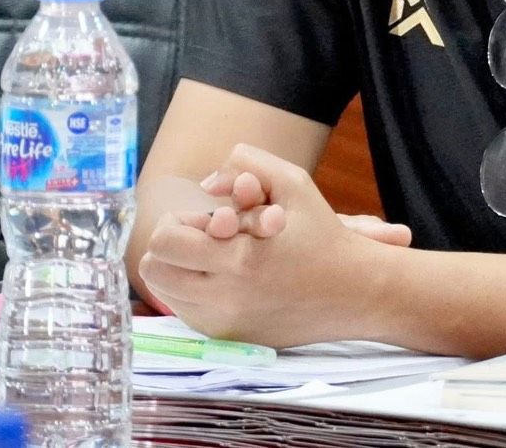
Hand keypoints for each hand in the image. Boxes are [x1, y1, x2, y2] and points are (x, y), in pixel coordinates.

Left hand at [139, 144, 391, 345]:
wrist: (351, 292)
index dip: (180, 220)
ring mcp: (222, 324)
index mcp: (239, 258)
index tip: (209, 217)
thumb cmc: (322, 233)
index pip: (165, 241)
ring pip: (164, 293)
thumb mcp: (293, 182)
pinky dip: (192, 290)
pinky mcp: (226, 339)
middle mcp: (224, 298)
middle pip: (154, 270)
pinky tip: (221, 276)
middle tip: (203, 236)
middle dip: (172, 245)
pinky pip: (184, 312)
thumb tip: (206, 183)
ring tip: (213, 255)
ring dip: (179, 268)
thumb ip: (248, 164)